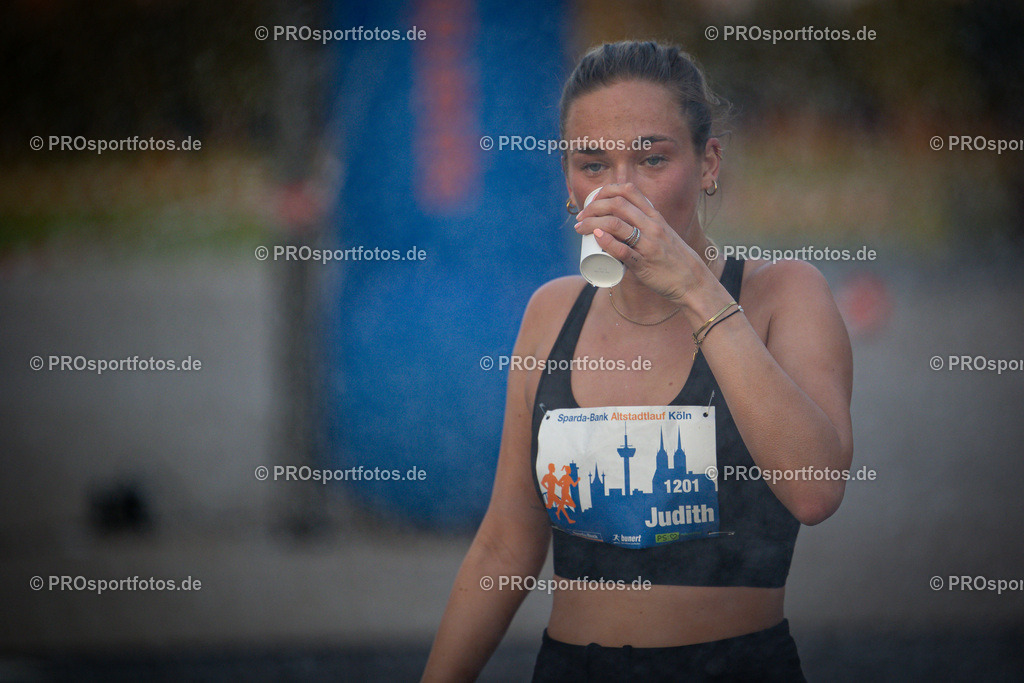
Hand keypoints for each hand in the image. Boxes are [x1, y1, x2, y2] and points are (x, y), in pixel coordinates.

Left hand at [574, 183, 709, 304]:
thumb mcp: (663, 233)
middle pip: (617, 205)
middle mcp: (652, 226)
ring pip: (615, 224)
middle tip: (582, 217)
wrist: (692, 281)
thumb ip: (646, 225)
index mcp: (655, 216)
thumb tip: (621, 222)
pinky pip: (622, 250)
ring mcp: (648, 244)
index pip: (629, 191)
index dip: (606, 191)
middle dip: (593, 207)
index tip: (593, 200)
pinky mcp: (644, 264)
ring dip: (592, 223)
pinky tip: (596, 237)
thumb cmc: (674, 258)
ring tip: (581, 228)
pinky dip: (607, 241)